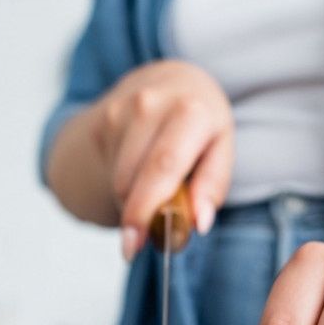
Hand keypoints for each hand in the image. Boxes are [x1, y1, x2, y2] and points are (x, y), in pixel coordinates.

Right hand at [87, 60, 233, 258]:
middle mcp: (152, 104)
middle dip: (132, 218)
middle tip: (134, 244)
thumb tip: (198, 222)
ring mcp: (121, 108)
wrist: (170, 79)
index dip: (148, 208)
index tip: (138, 243)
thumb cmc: (202, 123)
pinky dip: (123, 183)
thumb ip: (213, 185)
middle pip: (134, 178)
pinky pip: (109, 169)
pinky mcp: (102, 117)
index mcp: (191, 110)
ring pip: (118, 178)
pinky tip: (138, 174)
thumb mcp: (221, 147)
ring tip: (151, 197)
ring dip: (130, 200)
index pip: (164, 165)